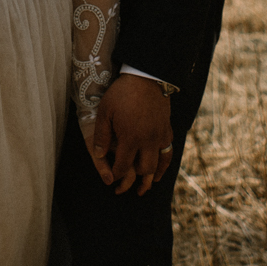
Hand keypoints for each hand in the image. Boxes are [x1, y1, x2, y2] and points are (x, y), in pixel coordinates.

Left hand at [89, 76, 172, 195]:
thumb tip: (98, 155)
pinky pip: (168, 153)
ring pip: (158, 165)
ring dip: (150, 178)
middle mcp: (148, 141)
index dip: (116, 175)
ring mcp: (160, 136)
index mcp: (131, 138)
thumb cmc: (122, 93)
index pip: (123, 166)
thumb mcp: (105, 111)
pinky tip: (159, 171)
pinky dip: (163, 165)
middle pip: (143, 170)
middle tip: (124, 189)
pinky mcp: (167, 130)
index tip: (111, 181)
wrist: (147, 76)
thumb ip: (102, 135)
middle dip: (133, 181)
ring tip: (143, 189)